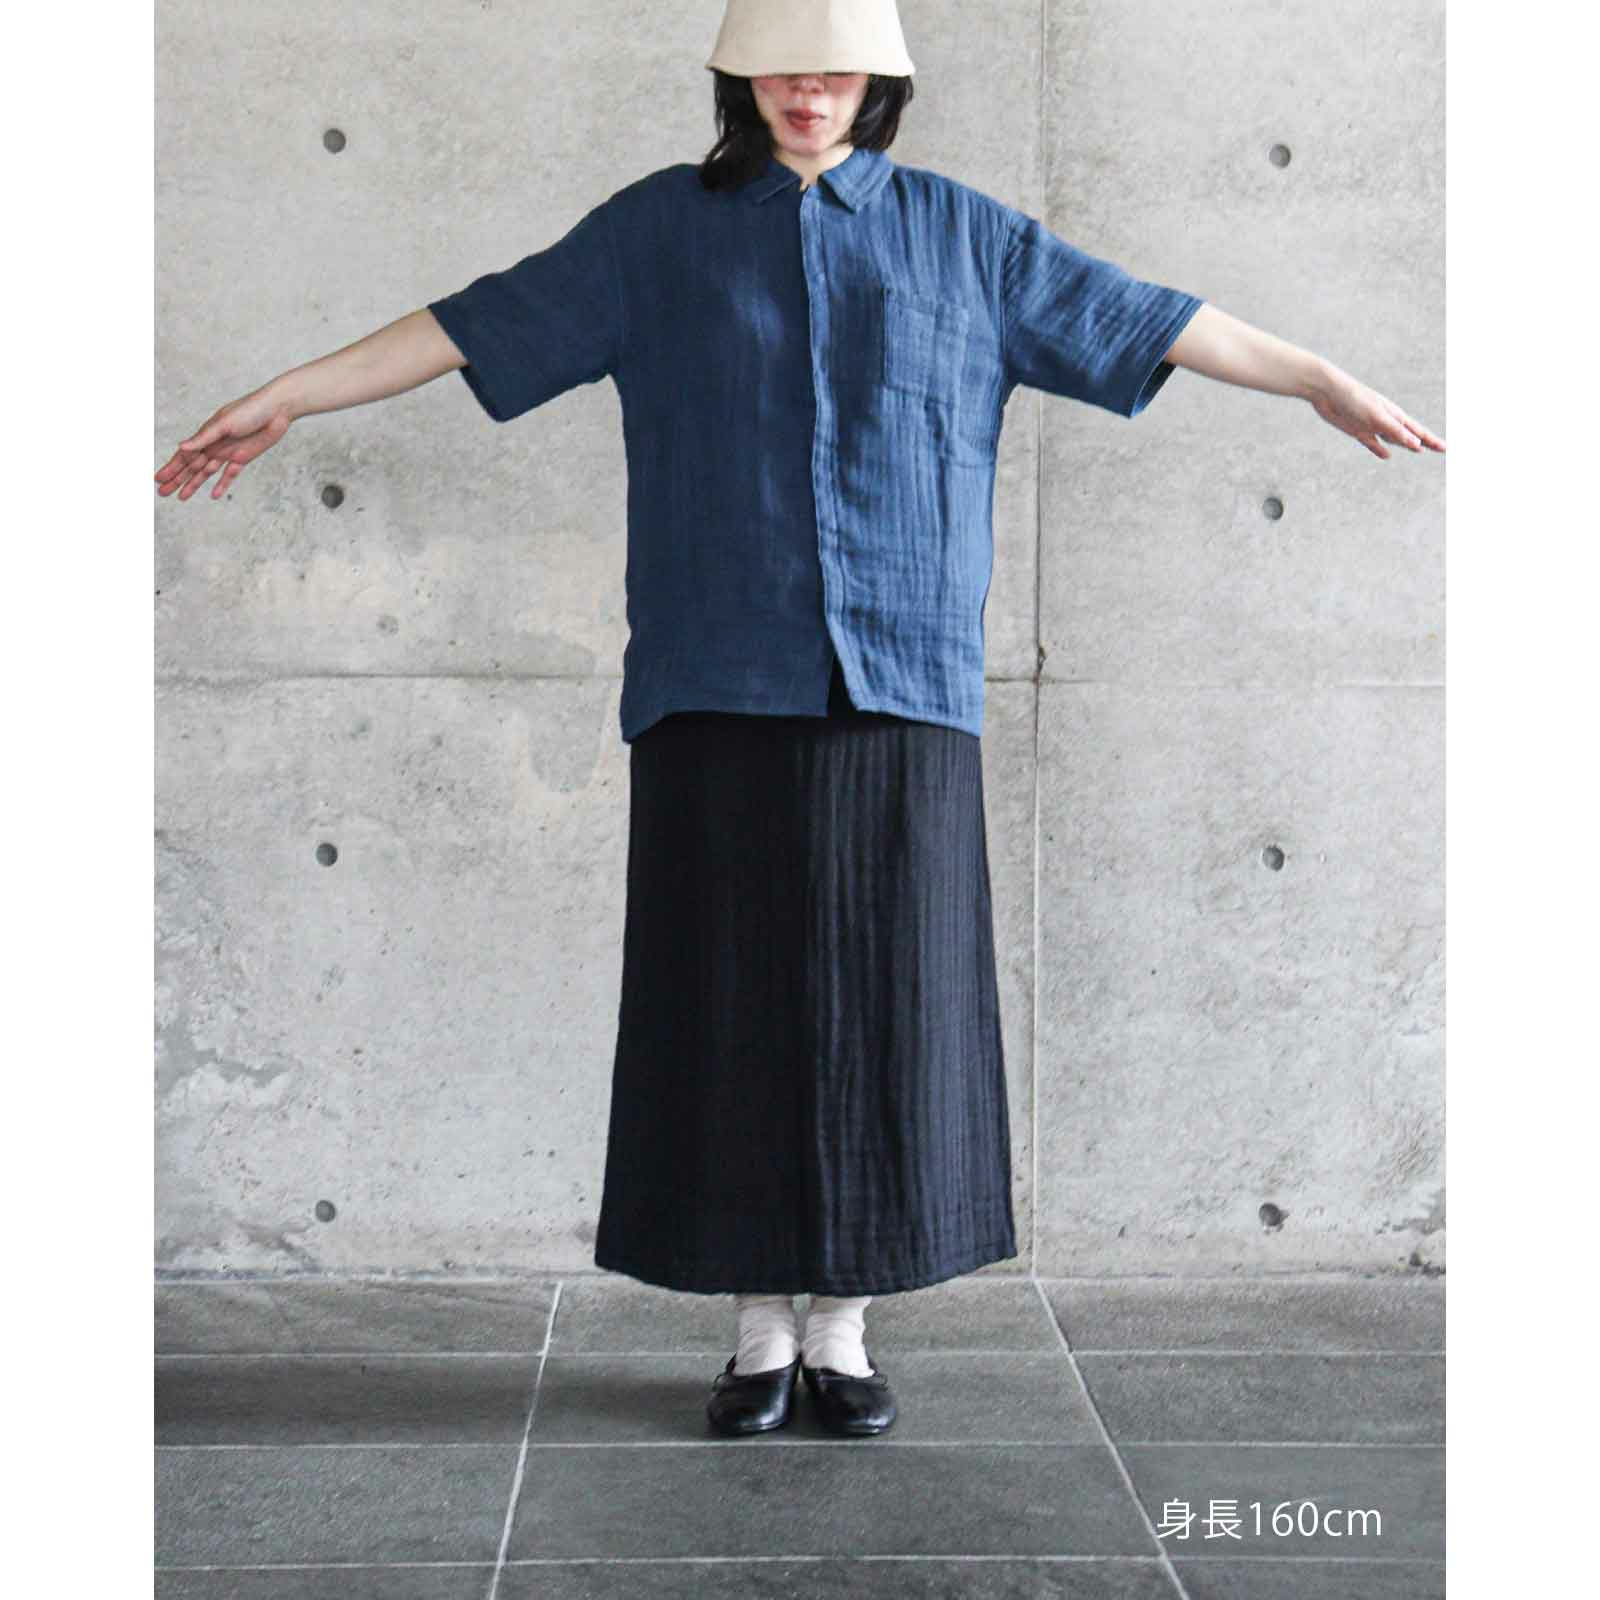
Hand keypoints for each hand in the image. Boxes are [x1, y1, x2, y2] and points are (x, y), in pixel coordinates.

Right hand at [154, 388, 294, 500]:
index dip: (171, 468)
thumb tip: (182, 447)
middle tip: (163, 493)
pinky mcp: (243, 458)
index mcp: (206, 435)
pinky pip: (229, 475)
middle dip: (177, 479)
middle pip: (192, 466)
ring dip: (194, 484)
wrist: (276, 410)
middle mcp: (214, 445)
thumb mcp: (224, 424)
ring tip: (182, 497)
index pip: (184, 455)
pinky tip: (213, 495)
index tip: (158, 479)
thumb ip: (204, 438)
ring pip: (207, 473)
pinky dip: (222, 485)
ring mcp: (228, 453)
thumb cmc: (249, 410)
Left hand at [1307, 365, 1445, 459]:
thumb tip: (1417, 445)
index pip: (1418, 432)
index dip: (1432, 441)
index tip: (1446, 449)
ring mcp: (1373, 426)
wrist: (1328, 391)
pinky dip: (1380, 449)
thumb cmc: (1354, 400)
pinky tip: (1386, 455)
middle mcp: (1386, 421)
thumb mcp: (1377, 417)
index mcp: (1395, 416)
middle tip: (1440, 449)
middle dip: (1425, 442)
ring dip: (1405, 445)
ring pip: (1393, 439)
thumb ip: (1396, 431)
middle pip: (1410, 436)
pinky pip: (1373, 443)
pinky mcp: (1357, 430)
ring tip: (1418, 450)